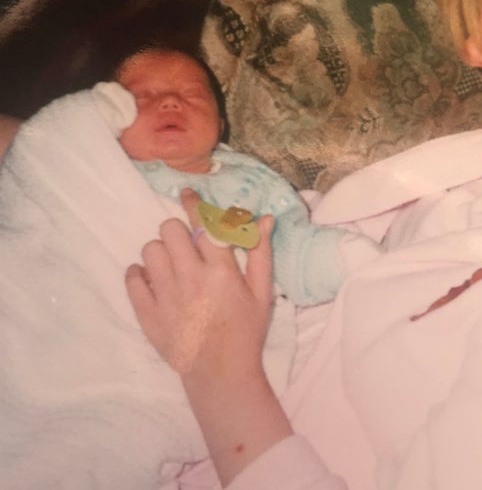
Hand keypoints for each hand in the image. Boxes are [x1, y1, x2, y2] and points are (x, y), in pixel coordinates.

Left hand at [126, 188, 274, 378]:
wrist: (221, 373)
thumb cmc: (246, 331)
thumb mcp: (262, 293)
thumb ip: (261, 253)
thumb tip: (264, 218)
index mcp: (222, 271)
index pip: (203, 224)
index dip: (193, 204)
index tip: (186, 193)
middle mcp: (191, 279)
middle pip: (170, 230)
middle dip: (178, 231)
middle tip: (186, 246)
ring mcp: (166, 296)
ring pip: (150, 250)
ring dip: (161, 252)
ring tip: (172, 266)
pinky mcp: (147, 313)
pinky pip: (132, 277)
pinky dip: (140, 274)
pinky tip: (154, 280)